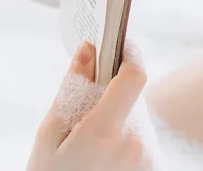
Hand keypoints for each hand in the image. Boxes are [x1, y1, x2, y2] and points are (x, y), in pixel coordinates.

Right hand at [29, 43, 150, 170]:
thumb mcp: (49, 134)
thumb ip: (72, 89)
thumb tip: (88, 51)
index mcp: (104, 132)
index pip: (134, 77)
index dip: (128, 54)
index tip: (118, 44)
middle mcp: (134, 145)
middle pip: (131, 96)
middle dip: (110, 95)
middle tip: (83, 116)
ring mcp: (147, 159)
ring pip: (136, 116)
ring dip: (117, 118)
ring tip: (90, 144)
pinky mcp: (153, 167)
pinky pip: (141, 136)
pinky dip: (124, 137)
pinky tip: (103, 155)